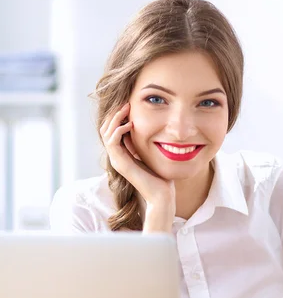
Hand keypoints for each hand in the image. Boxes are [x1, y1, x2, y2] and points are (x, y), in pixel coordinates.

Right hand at [100, 103, 174, 224]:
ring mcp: (117, 160)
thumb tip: (150, 127)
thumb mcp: (153, 153)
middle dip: (114, 114)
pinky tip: (129, 124)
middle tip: (126, 103)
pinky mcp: (120, 164)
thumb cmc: (162, 176)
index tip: (129, 104)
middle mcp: (117, 156)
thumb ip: (147, 142)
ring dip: (115, 118)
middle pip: (105, 129)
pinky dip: (118, 130)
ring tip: (126, 108)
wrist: (162, 195)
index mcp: (123, 153)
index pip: (112, 130)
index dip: (118, 116)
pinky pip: (112, 142)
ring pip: (106, 133)